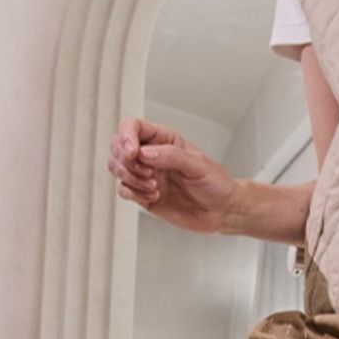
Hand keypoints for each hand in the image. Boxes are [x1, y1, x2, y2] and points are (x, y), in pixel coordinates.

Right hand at [106, 117, 242, 234]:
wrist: (222, 211)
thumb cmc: (216, 184)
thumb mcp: (198, 165)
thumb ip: (171, 156)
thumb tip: (144, 153)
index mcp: (164, 139)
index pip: (132, 127)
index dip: (126, 137)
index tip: (133, 153)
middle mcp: (151, 155)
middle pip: (117, 147)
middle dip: (126, 162)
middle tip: (148, 174)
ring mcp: (145, 175)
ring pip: (117, 168)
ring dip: (131, 179)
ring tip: (154, 187)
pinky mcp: (143, 194)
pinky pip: (123, 190)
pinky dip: (134, 194)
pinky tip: (154, 197)